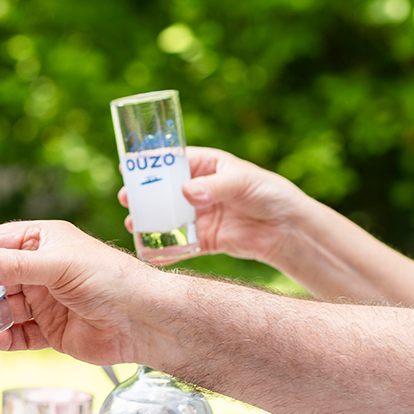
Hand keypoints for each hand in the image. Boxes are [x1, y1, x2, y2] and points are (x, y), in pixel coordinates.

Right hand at [0, 220, 151, 365]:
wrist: (145, 321)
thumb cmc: (110, 279)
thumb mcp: (58, 265)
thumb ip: (15, 265)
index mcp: (44, 241)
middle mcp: (41, 270)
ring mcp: (45, 302)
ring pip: (3, 309)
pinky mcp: (51, 331)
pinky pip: (20, 335)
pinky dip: (6, 338)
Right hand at [119, 146, 312, 266]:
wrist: (286, 229)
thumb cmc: (268, 193)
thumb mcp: (242, 182)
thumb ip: (214, 186)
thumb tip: (186, 192)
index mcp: (207, 167)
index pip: (173, 161)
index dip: (150, 163)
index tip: (129, 167)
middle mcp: (200, 190)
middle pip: (164, 191)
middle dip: (143, 195)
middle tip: (126, 199)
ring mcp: (201, 216)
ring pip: (168, 218)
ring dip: (150, 221)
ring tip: (133, 225)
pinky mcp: (206, 240)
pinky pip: (181, 244)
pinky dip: (166, 249)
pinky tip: (151, 252)